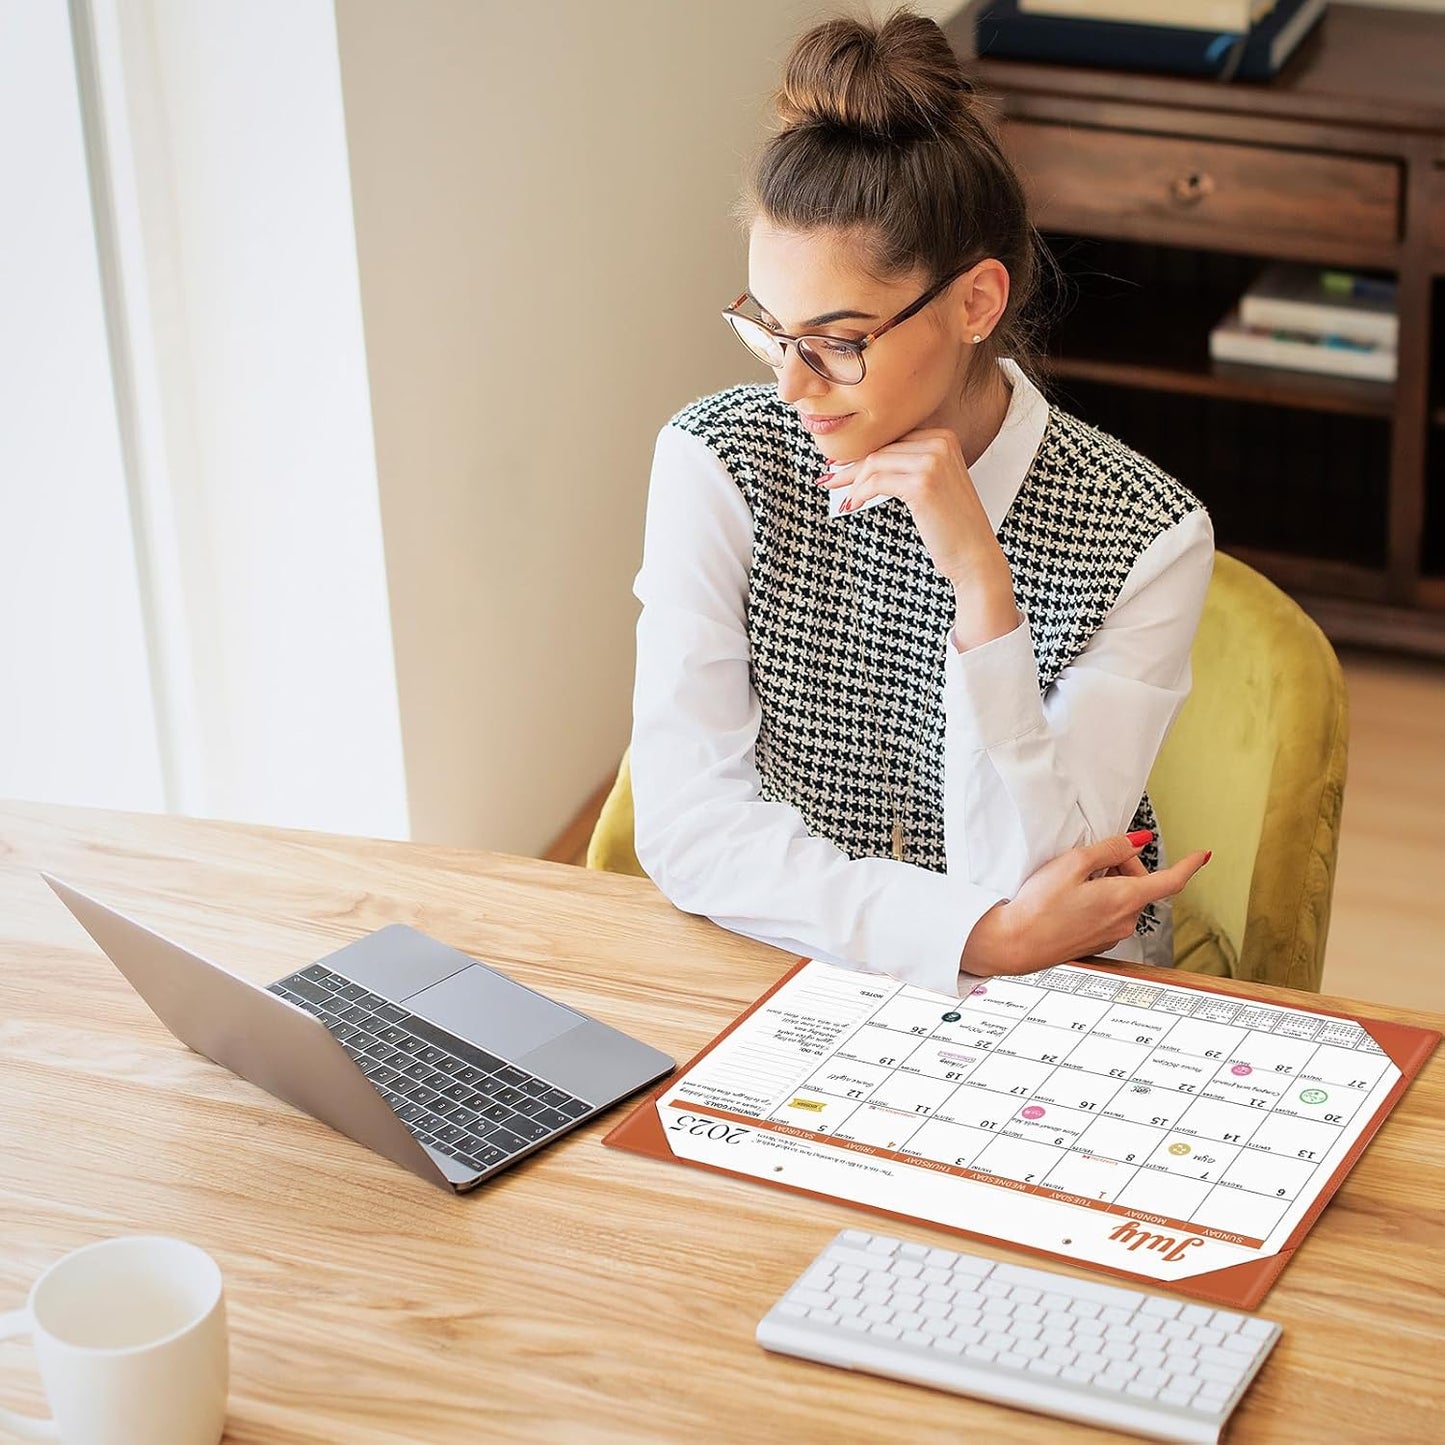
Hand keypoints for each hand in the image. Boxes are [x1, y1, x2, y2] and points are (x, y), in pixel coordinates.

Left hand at [824, 429, 1017, 647]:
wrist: (974, 556)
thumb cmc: (950, 526)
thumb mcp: (932, 485)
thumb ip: (907, 466)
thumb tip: (863, 462)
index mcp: (943, 437)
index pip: (891, 439)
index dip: (862, 452)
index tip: (840, 465)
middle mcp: (940, 442)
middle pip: (880, 448)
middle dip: (850, 467)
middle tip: (829, 480)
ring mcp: (933, 461)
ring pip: (874, 463)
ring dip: (852, 483)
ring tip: (843, 499)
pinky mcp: (922, 484)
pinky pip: (875, 482)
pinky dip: (858, 494)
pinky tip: (852, 506)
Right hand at [960, 832, 1210, 976]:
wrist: (1015, 943)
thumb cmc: (1039, 906)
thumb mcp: (1073, 864)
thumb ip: (1110, 849)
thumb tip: (1138, 841)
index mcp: (1124, 899)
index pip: (1171, 881)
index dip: (1189, 866)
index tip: (1202, 856)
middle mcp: (1125, 920)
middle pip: (1141, 884)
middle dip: (1123, 865)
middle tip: (1091, 859)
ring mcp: (1113, 934)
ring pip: (1124, 898)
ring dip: (1109, 883)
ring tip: (1074, 881)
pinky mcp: (1099, 941)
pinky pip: (1110, 912)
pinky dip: (1099, 899)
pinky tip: (1071, 898)